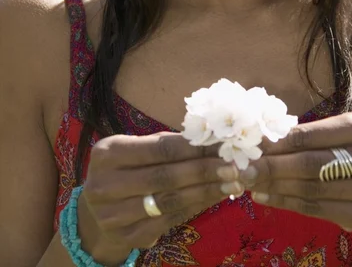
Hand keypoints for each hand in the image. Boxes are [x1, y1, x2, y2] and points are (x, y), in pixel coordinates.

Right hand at [78, 132, 238, 263]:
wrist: (94, 212)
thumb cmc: (123, 170)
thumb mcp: (133, 150)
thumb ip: (163, 144)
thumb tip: (209, 138)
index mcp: (108, 153)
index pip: (159, 149)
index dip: (193, 147)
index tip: (222, 145)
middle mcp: (105, 184)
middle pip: (166, 176)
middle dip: (204, 170)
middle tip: (233, 167)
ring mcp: (114, 214)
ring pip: (170, 201)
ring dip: (205, 191)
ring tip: (231, 183)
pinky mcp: (127, 236)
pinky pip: (169, 221)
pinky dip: (195, 208)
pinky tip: (213, 198)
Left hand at [235, 113, 351, 231]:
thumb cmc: (346, 150)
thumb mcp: (332, 134)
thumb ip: (301, 135)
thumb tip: (257, 138)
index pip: (310, 136)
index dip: (278, 142)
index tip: (252, 146)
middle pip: (311, 164)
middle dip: (273, 167)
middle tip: (245, 169)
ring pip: (311, 188)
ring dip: (275, 187)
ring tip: (250, 183)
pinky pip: (316, 209)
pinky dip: (286, 203)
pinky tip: (265, 197)